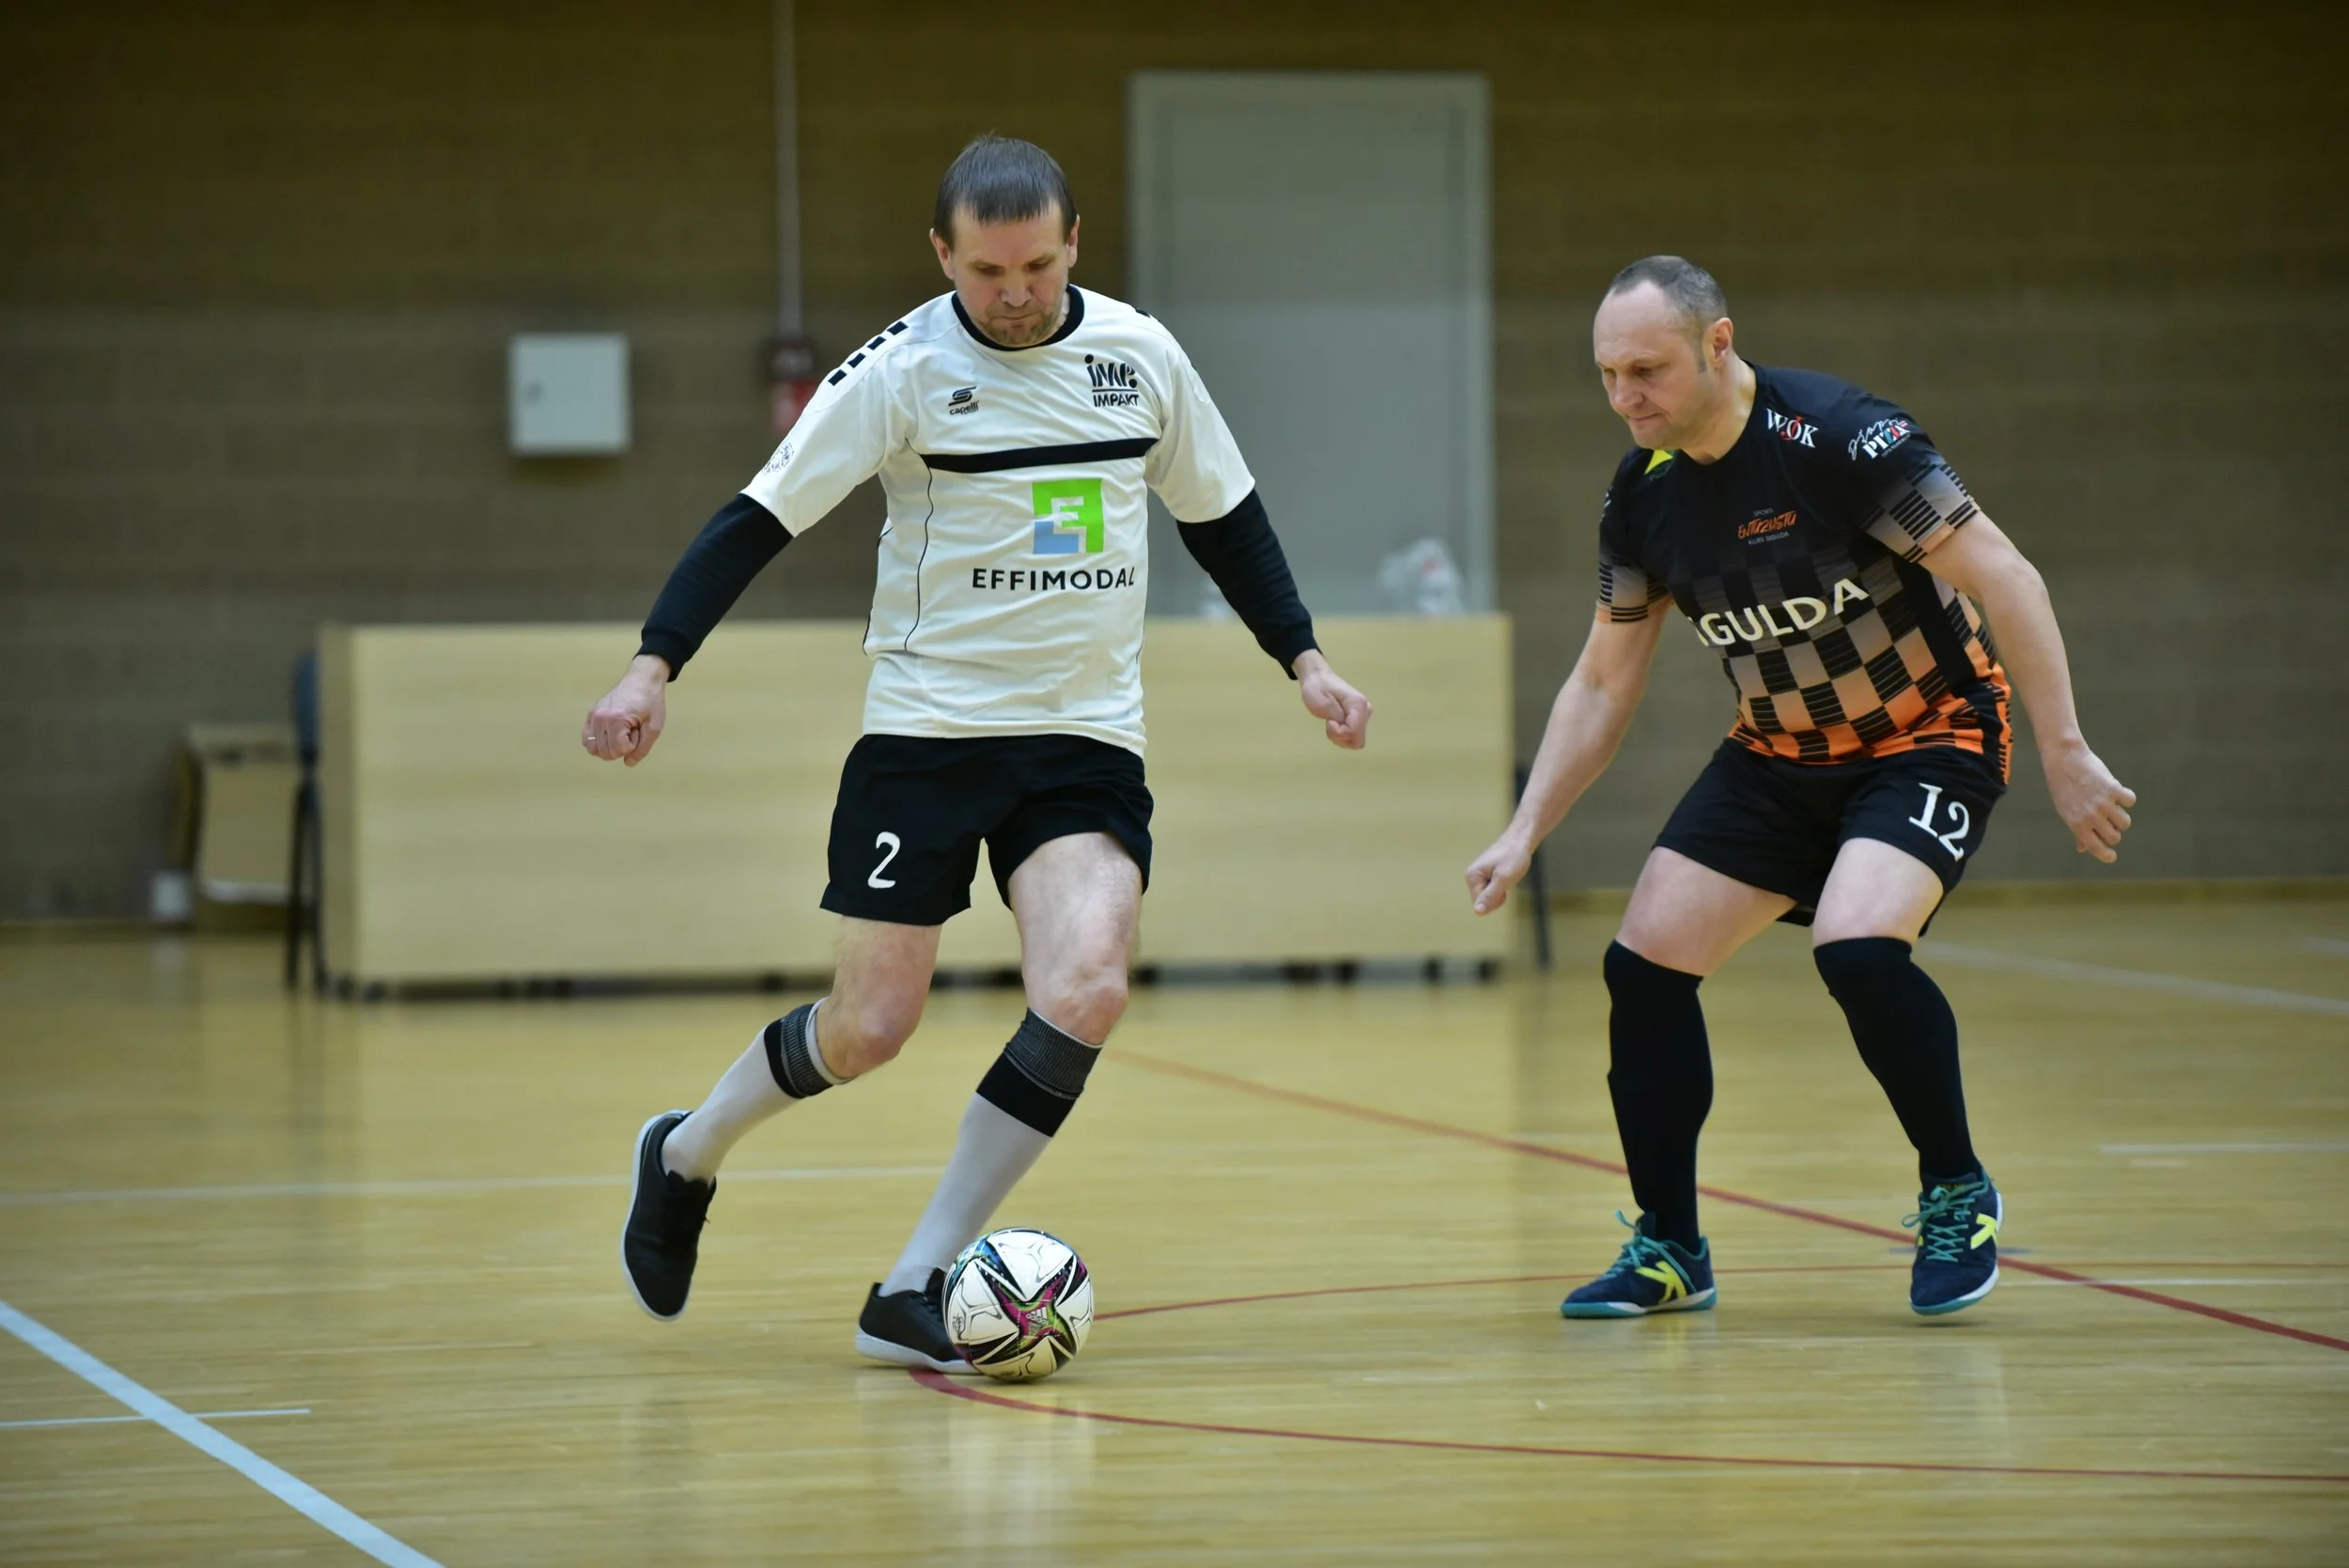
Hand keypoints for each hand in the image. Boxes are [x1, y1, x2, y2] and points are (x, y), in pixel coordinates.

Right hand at [583, 654, 670, 766]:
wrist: (642, 679)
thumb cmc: (651, 701)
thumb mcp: (654, 727)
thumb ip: (642, 748)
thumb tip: (628, 763)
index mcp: (616, 720)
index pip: (620, 750)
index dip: (633, 745)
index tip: (639, 730)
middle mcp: (600, 718)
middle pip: (605, 753)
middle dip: (621, 747)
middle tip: (632, 731)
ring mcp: (593, 716)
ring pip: (593, 749)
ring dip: (609, 747)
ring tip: (621, 733)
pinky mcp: (591, 714)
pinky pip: (586, 739)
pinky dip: (597, 743)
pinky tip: (610, 736)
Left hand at [1293, 649, 1370, 749]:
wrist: (1318, 678)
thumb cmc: (1317, 688)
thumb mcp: (1323, 703)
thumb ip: (1337, 718)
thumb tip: (1348, 730)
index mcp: (1359, 705)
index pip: (1354, 731)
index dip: (1338, 731)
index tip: (1328, 720)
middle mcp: (1366, 711)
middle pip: (1357, 739)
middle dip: (1340, 736)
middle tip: (1329, 723)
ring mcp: (1364, 716)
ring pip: (1356, 740)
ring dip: (1340, 737)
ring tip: (1330, 723)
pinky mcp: (1359, 720)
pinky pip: (1353, 737)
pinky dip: (1342, 736)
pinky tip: (1334, 725)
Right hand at [1465, 832, 1533, 915]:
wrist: (1521, 840)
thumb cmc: (1514, 857)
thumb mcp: (1503, 879)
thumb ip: (1490, 896)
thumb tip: (1477, 912)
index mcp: (1471, 876)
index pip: (1480, 904)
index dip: (1496, 899)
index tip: (1505, 883)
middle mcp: (1470, 876)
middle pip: (1483, 901)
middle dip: (1498, 895)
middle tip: (1507, 878)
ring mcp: (1477, 875)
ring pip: (1489, 896)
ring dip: (1501, 891)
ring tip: (1507, 875)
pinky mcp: (1484, 874)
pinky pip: (1492, 889)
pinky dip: (1502, 885)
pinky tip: (1505, 874)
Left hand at [2042, 739, 2134, 862]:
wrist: (2064, 759)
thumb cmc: (2063, 787)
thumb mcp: (2065, 810)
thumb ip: (2076, 830)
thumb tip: (2082, 848)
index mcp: (2076, 824)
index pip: (2096, 848)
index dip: (2106, 855)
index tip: (2112, 856)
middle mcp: (2091, 816)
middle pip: (2114, 837)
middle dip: (2113, 832)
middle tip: (2107, 821)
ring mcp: (2103, 803)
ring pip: (2125, 823)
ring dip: (2121, 817)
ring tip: (2112, 807)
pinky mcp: (2113, 789)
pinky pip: (2130, 801)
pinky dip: (2127, 798)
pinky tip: (2117, 793)